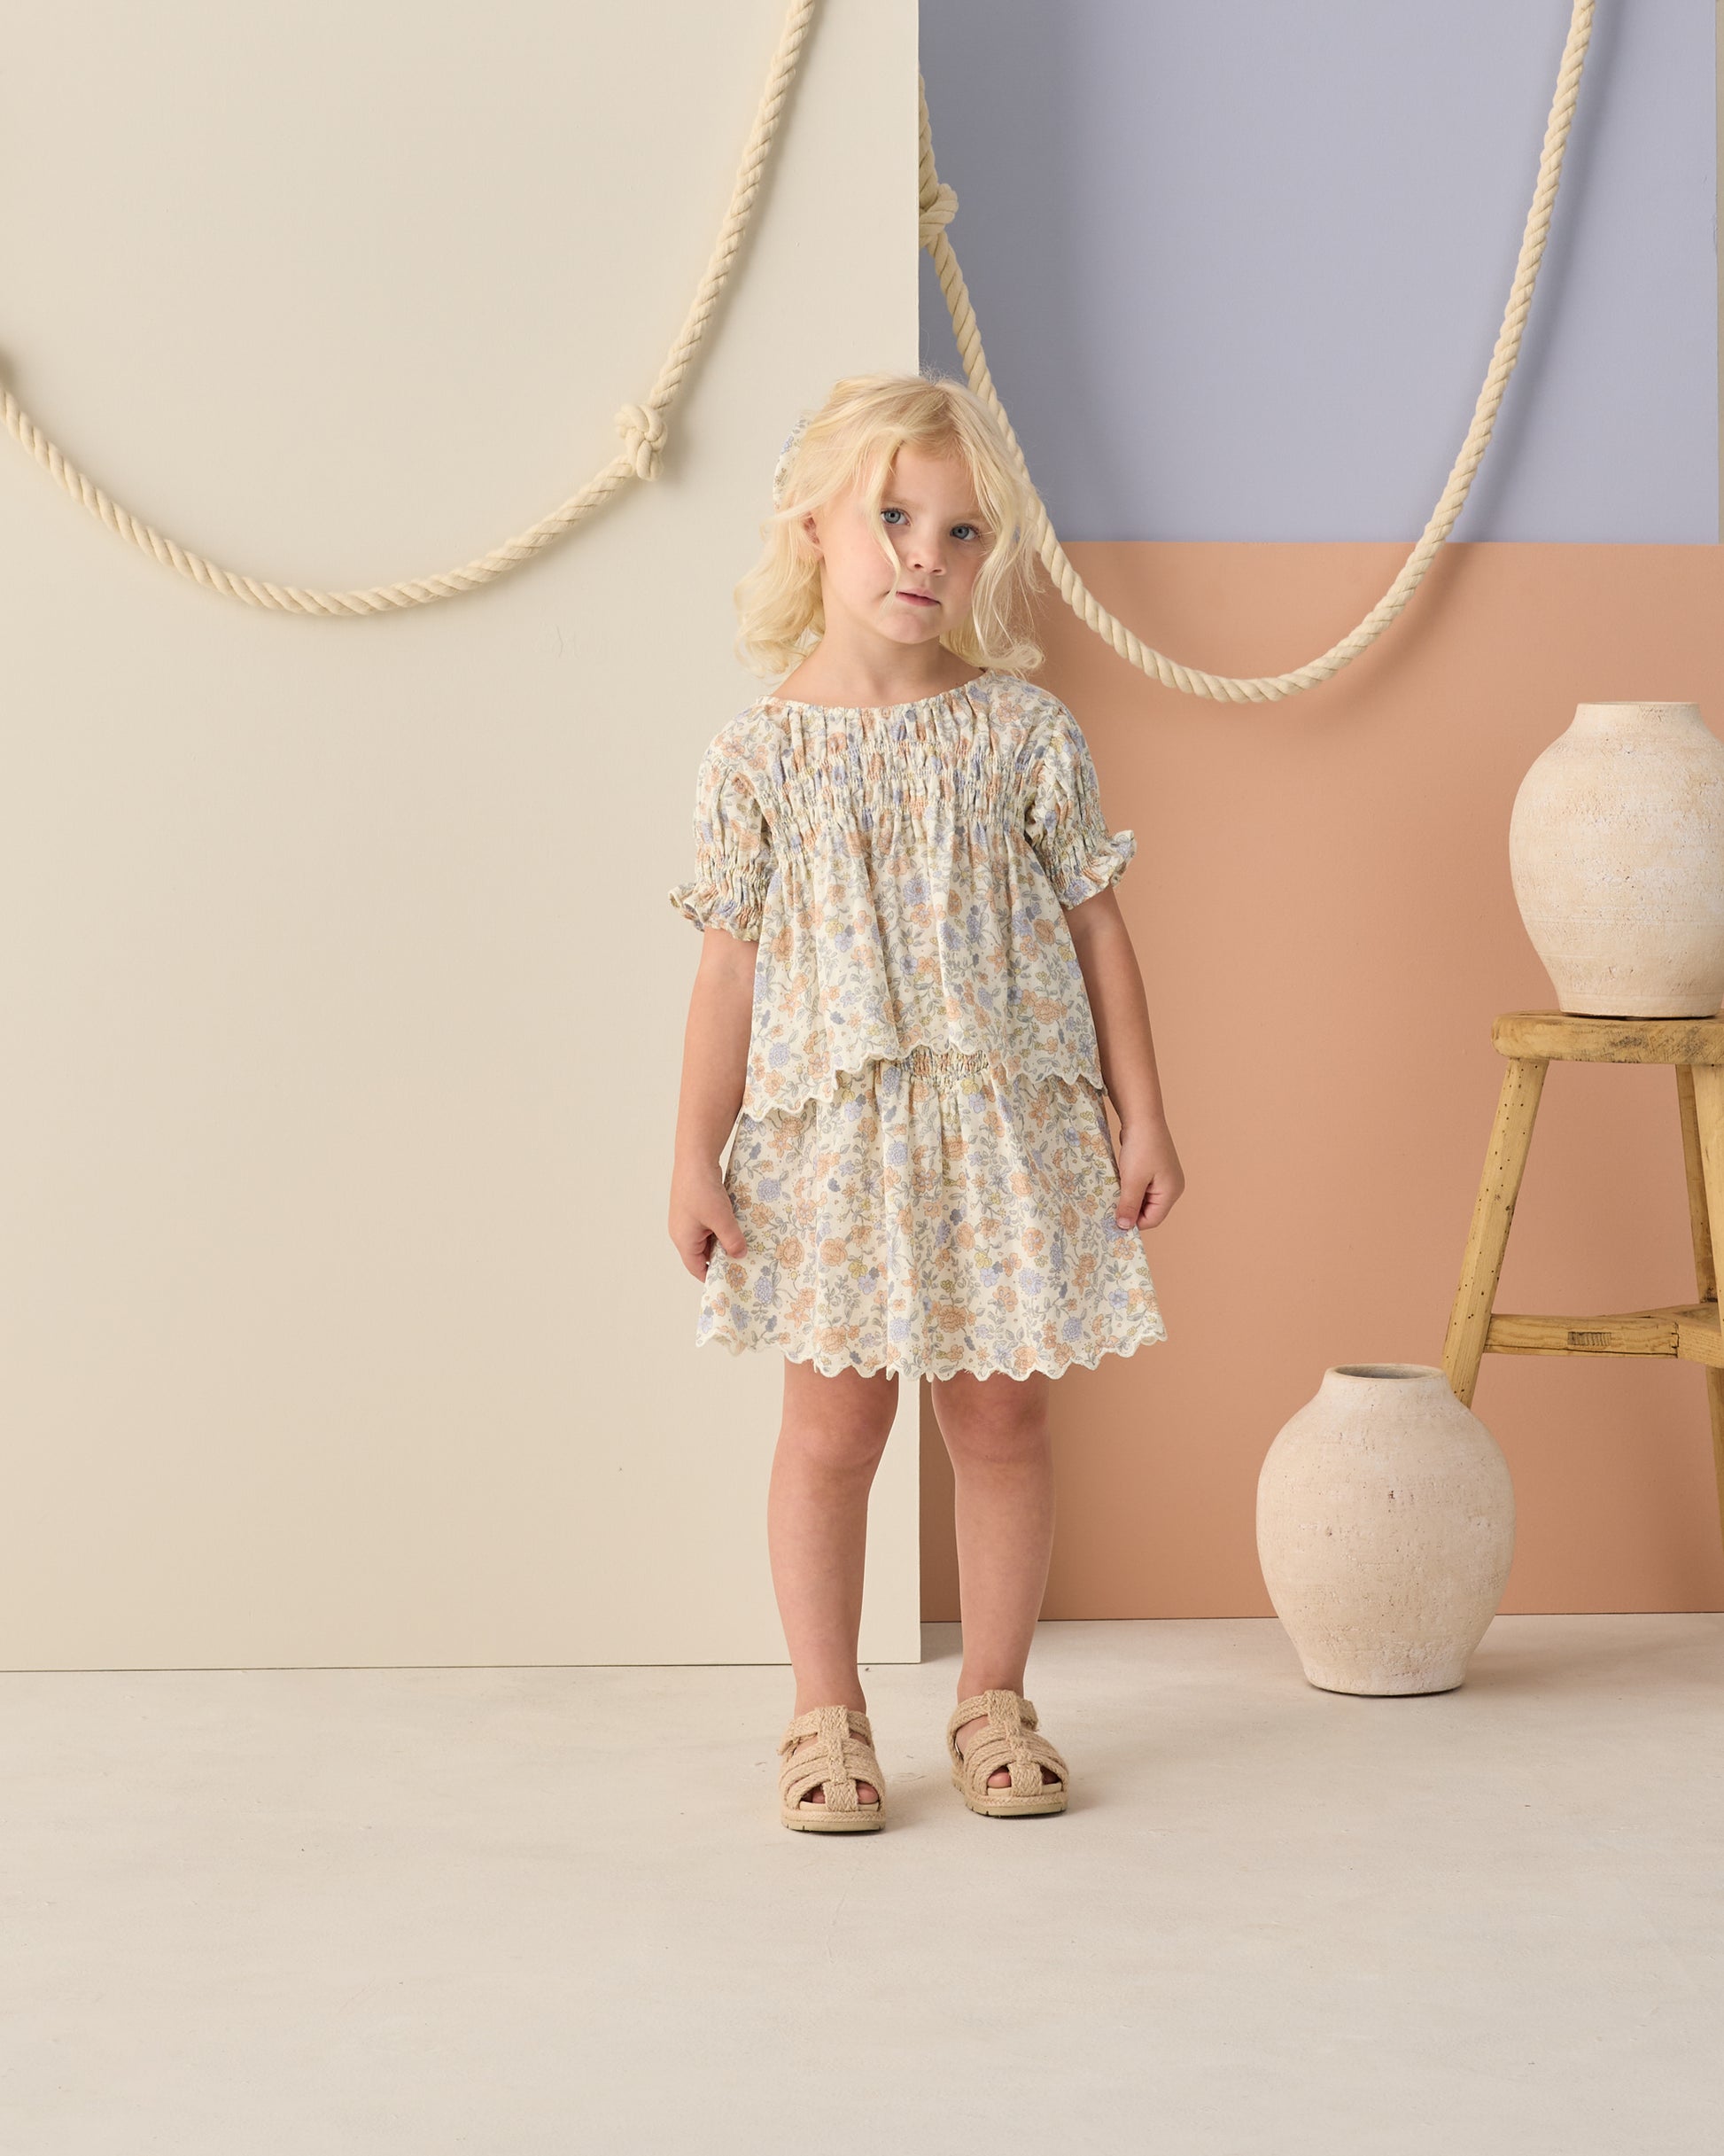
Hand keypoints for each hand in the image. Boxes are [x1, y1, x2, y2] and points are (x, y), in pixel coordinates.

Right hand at [668, 1158, 746, 1280]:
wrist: (695, 1158)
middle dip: (722, 1256)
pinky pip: (709, 1224)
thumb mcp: (721, 1219)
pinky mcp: (695, 1207)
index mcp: (683, 1240)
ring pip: (708, 1237)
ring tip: (743, 1243)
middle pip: (703, 1253)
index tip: (732, 1279)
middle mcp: (682, 1232)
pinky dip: (722, 1226)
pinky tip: (737, 1224)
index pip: (697, 1268)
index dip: (713, 1276)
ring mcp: (688, 1219)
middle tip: (743, 1261)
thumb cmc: (702, 1190)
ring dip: (723, 1239)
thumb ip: (732, 1240)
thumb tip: (739, 1255)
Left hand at [1113, 1118, 1183, 1230]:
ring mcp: (1164, 1177)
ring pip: (1143, 1198)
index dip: (1133, 1223)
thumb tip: (1124, 1227)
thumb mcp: (1132, 1180)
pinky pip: (1141, 1186)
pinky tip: (1118, 1181)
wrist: (1142, 1117)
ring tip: (1114, 1192)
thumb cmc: (1141, 1147)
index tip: (1112, 1222)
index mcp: (1171, 1192)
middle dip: (1130, 1209)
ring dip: (1128, 1197)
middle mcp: (1172, 1186)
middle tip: (1110, 1207)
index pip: (1152, 1220)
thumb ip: (1128, 1205)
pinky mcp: (1155, 1169)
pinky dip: (1129, 1186)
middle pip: (1149, 1210)